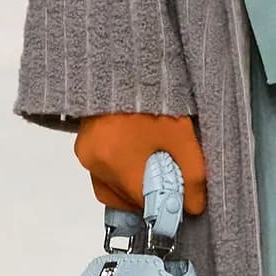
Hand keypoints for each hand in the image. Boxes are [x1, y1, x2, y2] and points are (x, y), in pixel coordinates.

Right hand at [73, 113, 206, 217]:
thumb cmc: (156, 100)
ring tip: (154, 168)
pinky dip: (120, 175)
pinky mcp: (81, 145)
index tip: (181, 200)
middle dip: (149, 196)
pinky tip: (137, 160)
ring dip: (133, 187)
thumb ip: (193, 176)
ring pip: (111, 190)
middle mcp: (94, 162)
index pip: (144, 203)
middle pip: (125, 199)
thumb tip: (194, 206)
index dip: (166, 205)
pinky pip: (102, 174)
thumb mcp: (182, 137)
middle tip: (170, 181)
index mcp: (117, 161)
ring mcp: (84, 154)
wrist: (128, 69)